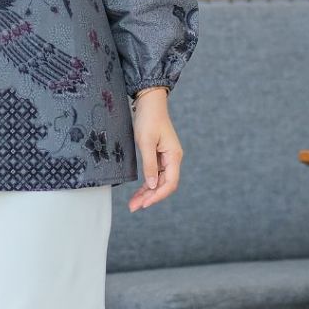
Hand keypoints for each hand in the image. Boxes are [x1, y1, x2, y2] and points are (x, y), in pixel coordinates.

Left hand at [128, 88, 182, 212]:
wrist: (148, 101)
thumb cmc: (148, 118)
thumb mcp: (146, 141)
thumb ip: (149, 164)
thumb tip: (151, 185)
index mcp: (174, 156)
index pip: (170, 183)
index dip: (158, 195)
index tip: (144, 203)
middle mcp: (172, 159)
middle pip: (164, 184)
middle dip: (150, 197)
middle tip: (134, 207)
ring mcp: (166, 157)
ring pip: (158, 181)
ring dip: (147, 192)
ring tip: (133, 204)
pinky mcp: (158, 155)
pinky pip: (154, 174)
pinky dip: (147, 183)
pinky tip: (139, 192)